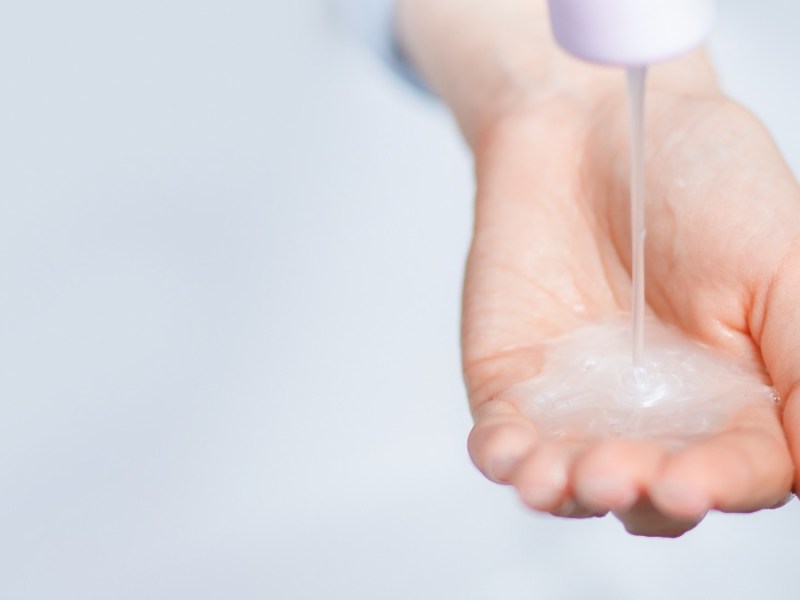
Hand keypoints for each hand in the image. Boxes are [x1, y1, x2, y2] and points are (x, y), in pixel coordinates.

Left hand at [463, 86, 797, 536]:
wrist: (590, 125)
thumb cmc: (699, 178)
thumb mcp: (782, 261)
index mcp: (740, 400)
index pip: (738, 470)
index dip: (717, 485)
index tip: (691, 482)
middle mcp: (659, 418)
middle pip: (649, 491)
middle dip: (634, 493)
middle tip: (619, 474)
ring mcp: (581, 408)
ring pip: (573, 480)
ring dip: (565, 490)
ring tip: (557, 478)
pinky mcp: (514, 386)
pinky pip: (505, 439)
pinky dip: (504, 456)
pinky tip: (508, 455)